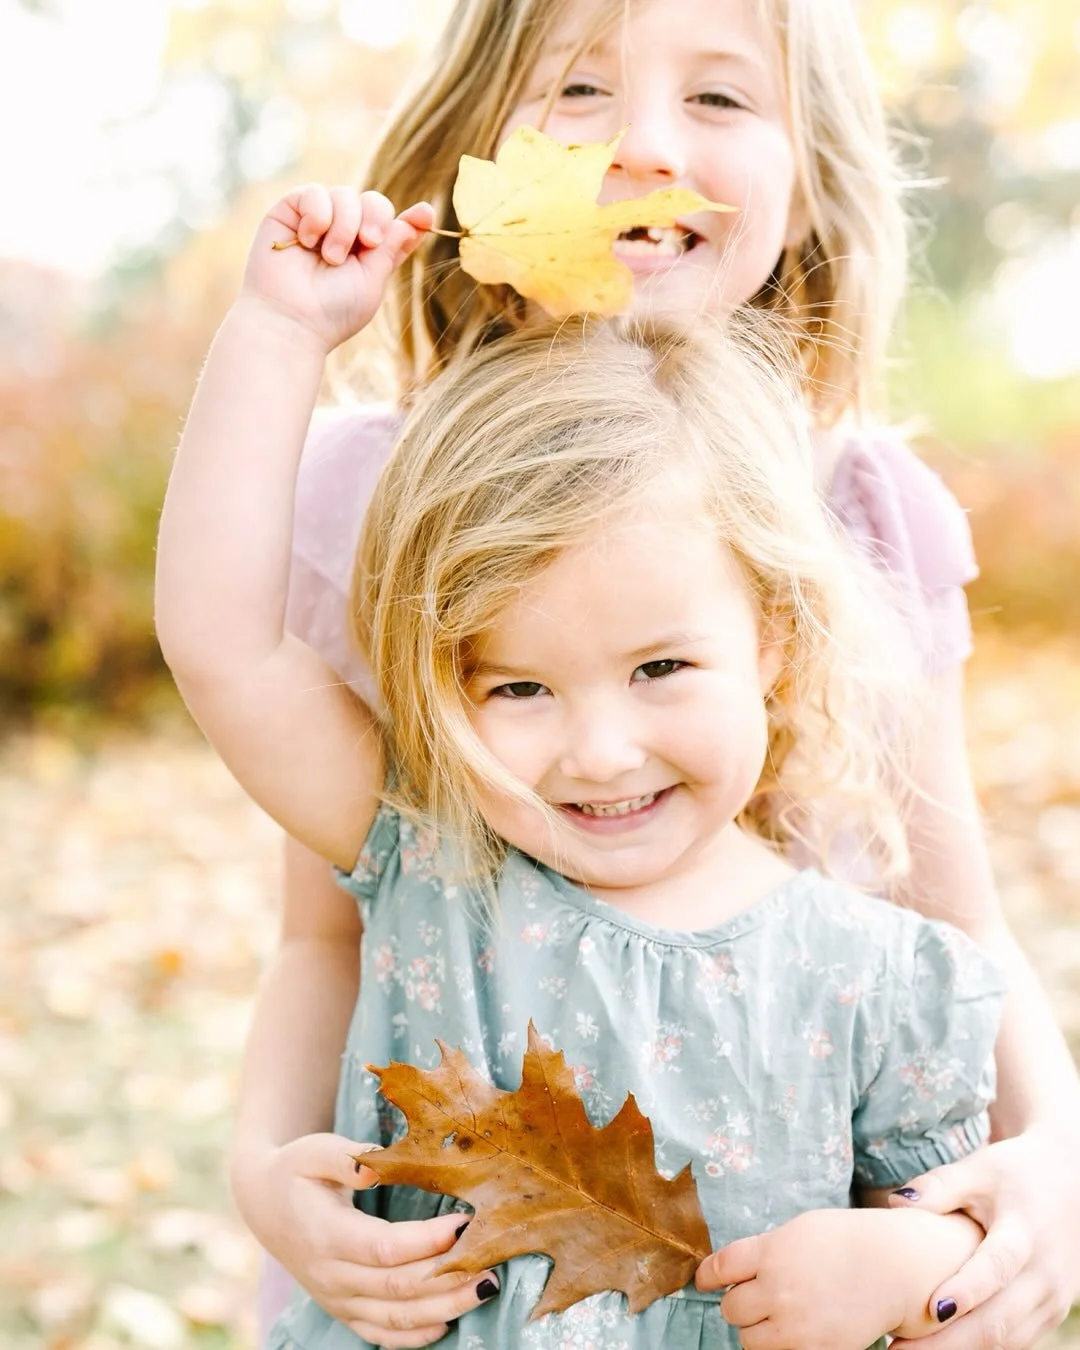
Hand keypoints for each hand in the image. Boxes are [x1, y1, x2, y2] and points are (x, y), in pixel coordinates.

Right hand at [234, 1133, 499, 1347]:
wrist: (264, 1204)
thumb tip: (380, 1162)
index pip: (385, 1248)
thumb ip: (347, 1158)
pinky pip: (382, 1335)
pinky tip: (449, 1320)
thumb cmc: (296, 1170)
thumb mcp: (314, 1152)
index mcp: (326, 1236)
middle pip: (399, 1289)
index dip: (427, 1242)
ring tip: (486, 1288)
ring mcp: (338, 1300)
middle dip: (450, 1280)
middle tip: (493, 1263)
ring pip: (397, 1319)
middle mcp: (332, 1276)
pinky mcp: (345, 1310)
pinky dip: (417, 1336)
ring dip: (445, 1309)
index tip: (465, 1222)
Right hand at [239, 185, 433, 354]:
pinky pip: (314, 192)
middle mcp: (342, 232)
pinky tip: (308, 242)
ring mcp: (316, 220)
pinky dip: (317, 216)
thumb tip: (424, 213)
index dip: (411, 218)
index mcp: (365, 251)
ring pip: (345, 195)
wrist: (292, 320)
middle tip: (367, 244)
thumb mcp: (373, 279)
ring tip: (330, 258)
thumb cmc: (333, 310)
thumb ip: (393, 247)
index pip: (391, 223)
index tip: (426, 215)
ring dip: (343, 226)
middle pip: (372, 201)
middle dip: (375, 219)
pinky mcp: (289, 211)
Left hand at [696, 1207, 982, 1349]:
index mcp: (771, 1252)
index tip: (704, 1279)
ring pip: (748, 1339)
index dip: (707, 1276)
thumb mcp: (799, 1232)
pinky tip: (793, 1330)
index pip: (720, 1268)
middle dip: (739, 1302)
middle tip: (752, 1296)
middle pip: (730, 1308)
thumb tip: (736, 1269)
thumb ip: (766, 1251)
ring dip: (755, 1328)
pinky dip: (780, 1345)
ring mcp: (795, 1324)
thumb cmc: (847, 1242)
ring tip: (774, 1316)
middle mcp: (777, 1289)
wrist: (894, 1266)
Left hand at [888, 1127, 1079, 1348]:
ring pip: (1007, 1340)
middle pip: (1000, 1319)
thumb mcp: (979, 1168)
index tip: (933, 1309)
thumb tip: (895, 1203)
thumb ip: (940, 1186)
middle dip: (949, 1342)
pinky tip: (939, 1348)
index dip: (967, 1290)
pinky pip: (1016, 1340)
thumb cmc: (1012, 1173)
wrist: (1068, 1180)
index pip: (997, 1268)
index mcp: (1026, 1233)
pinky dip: (980, 1349)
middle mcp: (1046, 1273)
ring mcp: (1053, 1299)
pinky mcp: (1051, 1312)